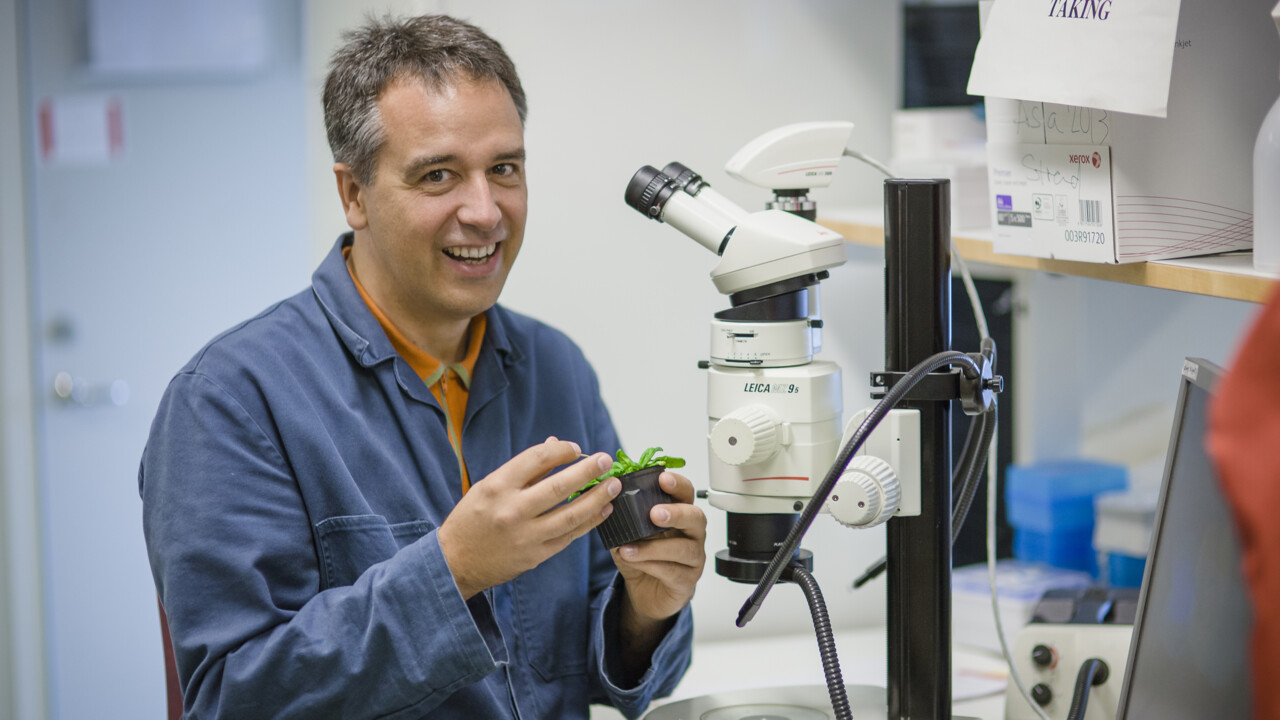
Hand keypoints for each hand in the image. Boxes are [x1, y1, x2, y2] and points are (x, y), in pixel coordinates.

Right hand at [438, 438, 621, 598]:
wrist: (455, 562)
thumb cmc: (473, 518)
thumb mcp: (489, 486)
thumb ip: (524, 468)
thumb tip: (556, 444)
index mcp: (497, 486)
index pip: (538, 458)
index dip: (562, 450)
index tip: (576, 448)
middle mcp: (512, 510)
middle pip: (559, 486)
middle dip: (588, 471)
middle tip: (606, 460)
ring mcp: (526, 535)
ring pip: (571, 515)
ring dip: (597, 498)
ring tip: (614, 486)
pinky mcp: (536, 555)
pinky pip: (569, 536)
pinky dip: (589, 522)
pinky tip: (602, 510)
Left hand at [612, 471, 706, 622]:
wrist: (647, 594)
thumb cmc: (642, 559)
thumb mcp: (628, 535)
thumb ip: (623, 519)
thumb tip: (606, 502)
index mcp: (679, 515)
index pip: (686, 494)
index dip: (678, 484)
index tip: (662, 478)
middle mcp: (692, 534)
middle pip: (696, 517)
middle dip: (676, 514)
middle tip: (655, 513)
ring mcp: (693, 558)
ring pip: (684, 548)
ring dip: (654, 547)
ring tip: (629, 548)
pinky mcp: (687, 581)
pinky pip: (674, 572)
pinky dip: (651, 566)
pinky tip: (634, 562)